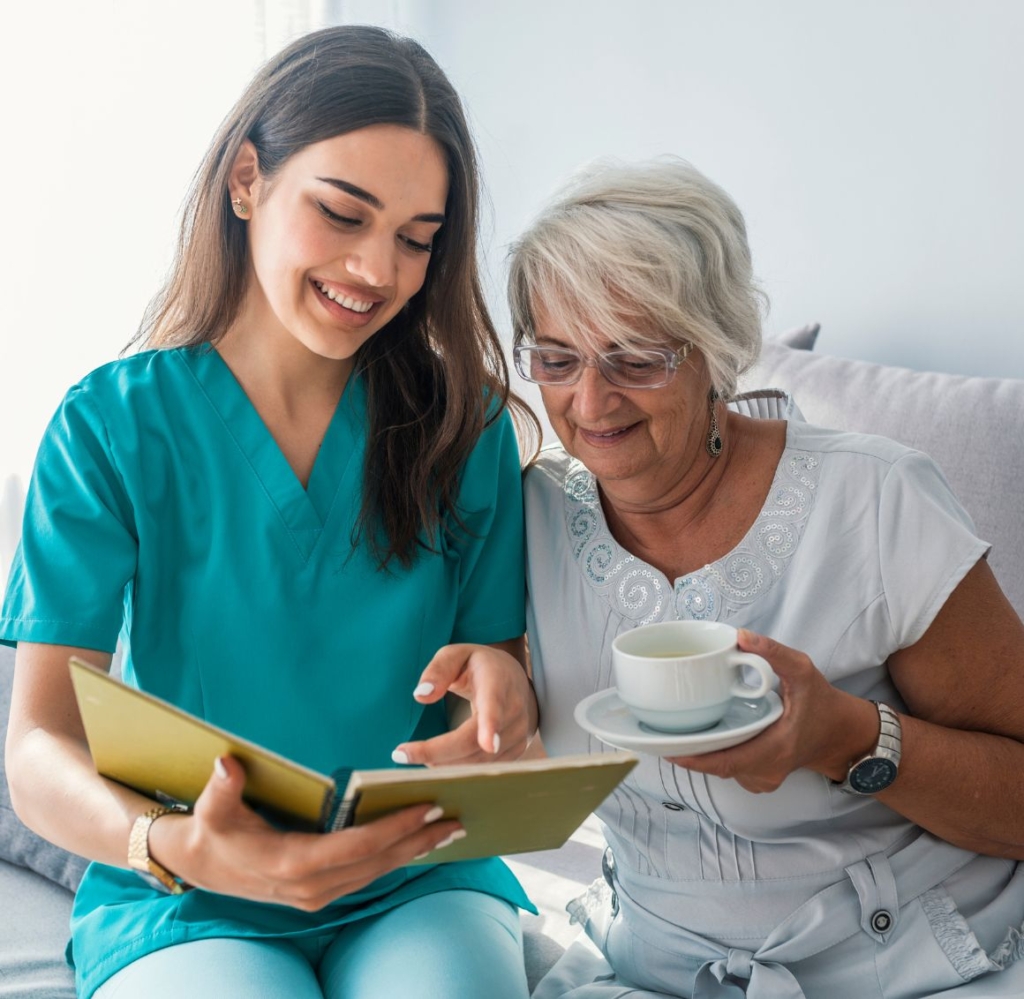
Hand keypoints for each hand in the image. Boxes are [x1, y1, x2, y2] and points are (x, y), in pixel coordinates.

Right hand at [149, 756, 463, 910]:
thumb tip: (226, 764)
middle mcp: (310, 887)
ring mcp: (318, 894)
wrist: (201, 864)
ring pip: (377, 872)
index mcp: (291, 864)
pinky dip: (396, 858)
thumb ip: (222, 788)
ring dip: (413, 852)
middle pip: (376, 864)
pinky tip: (419, 842)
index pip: (355, 848)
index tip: (426, 809)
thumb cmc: (212, 829)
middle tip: (456, 818)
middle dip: (417, 841)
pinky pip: (368, 875)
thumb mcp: (211, 809)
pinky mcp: (322, 892)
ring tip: (449, 828)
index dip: (393, 830)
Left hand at [391, 640, 537, 765]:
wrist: (513, 680)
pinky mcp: (515, 751)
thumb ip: (438, 669)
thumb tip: (421, 695)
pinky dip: (458, 768)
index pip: (495, 704)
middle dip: (440, 751)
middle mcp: (513, 710)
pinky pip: (485, 768)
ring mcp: (518, 733)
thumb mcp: (457, 654)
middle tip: (401, 754)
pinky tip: (437, 761)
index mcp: (498, 681)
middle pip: (478, 742)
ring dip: (444, 763)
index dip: (492, 725)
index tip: (488, 744)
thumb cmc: (479, 666)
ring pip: (479, 760)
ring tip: (414, 755)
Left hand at [665, 629, 877, 792]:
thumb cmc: (821, 703)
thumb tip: (741, 637)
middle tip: (661, 732)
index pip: (726, 762)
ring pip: (720, 770)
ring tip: (676, 731)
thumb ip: (773, 652)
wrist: (840, 734)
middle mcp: (766, 771)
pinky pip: (728, 769)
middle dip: (688, 752)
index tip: (668, 748)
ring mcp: (762, 779)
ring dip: (699, 753)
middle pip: (716, 767)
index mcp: (776, 749)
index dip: (694, 758)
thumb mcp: (802, 670)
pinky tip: (701, 737)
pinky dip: (712, 755)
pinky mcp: (758, 778)